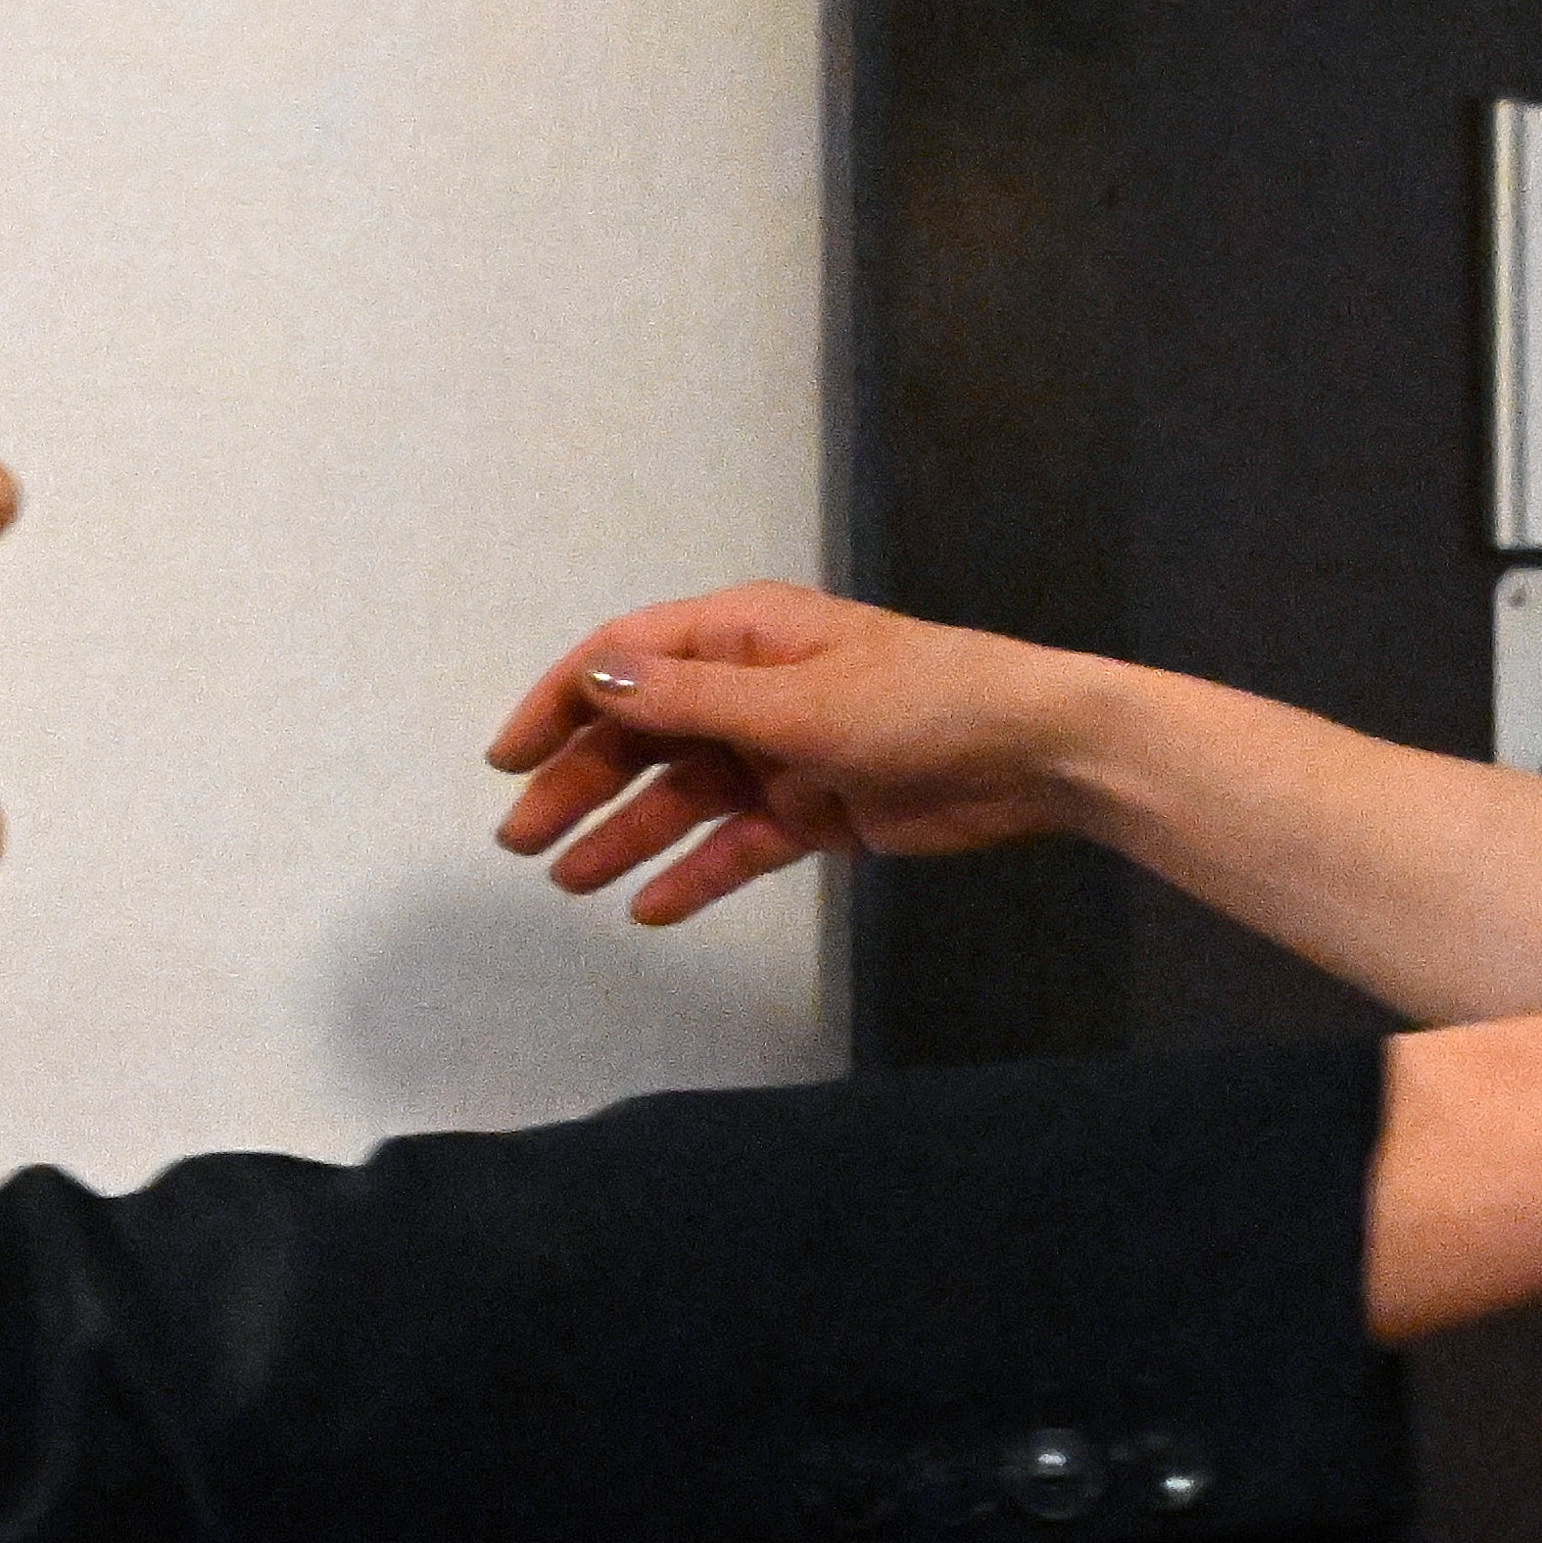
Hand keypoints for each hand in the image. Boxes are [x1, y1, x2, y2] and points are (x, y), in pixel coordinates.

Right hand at [485, 584, 1113, 919]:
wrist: (1034, 754)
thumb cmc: (925, 701)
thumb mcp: (796, 701)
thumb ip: (690, 699)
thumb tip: (595, 679)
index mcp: (744, 634)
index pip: (625, 661)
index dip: (560, 705)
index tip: (506, 760)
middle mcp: (754, 687)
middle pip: (644, 734)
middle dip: (580, 783)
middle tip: (521, 840)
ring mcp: (784, 750)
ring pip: (684, 796)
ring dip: (625, 835)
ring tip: (568, 880)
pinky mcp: (818, 808)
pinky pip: (738, 844)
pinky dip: (695, 874)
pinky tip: (648, 908)